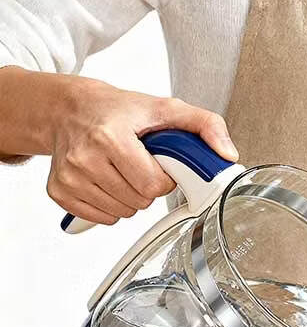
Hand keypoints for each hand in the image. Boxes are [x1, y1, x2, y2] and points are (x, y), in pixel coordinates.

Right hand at [0, 68, 237, 225]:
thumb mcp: (165, 108)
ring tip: (122, 171)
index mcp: (110, 136)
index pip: (152, 185)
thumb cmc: (118, 110)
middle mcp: (85, 157)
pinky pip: (101, 219)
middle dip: (147, 187)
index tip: (158, 163)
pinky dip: (110, 206)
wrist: (71, 109)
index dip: (164, 178)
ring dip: (130, 198)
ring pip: (121, 214)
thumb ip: (205, 124)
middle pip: (138, 202)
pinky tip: (107, 182)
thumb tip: (227, 154)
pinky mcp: (59, 191)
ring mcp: (69, 177)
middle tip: (138, 164)